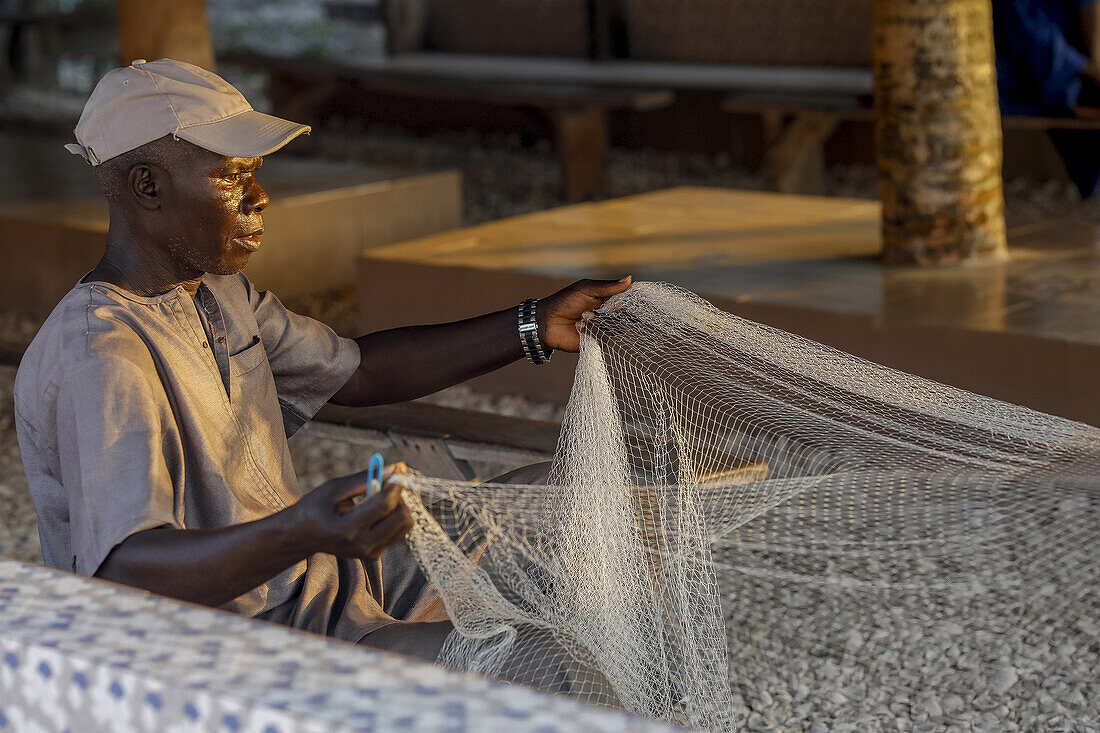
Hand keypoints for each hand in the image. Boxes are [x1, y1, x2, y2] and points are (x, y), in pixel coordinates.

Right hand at [288, 463, 413, 559]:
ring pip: (404, 525)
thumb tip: (394, 468)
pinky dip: (394, 516)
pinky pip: (399, 531)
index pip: (384, 506)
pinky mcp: (375, 555)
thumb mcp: (334, 489)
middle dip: (399, 495)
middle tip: (385, 483)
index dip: (395, 485)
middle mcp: (361, 545)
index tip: (398, 469)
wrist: (302, 536)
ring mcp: (370, 553)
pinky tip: (377, 509)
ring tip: (378, 496)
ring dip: (398, 505)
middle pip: (401, 518)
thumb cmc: (315, 508)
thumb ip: (364, 479)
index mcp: (346, 529)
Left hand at [538, 276, 631, 351]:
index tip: (639, 297)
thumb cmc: (565, 301)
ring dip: (599, 320)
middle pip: (625, 314)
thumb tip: (630, 279)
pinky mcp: (597, 340)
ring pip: (616, 327)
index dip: (634, 299)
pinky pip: (605, 337)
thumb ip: (608, 287)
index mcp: (607, 298)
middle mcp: (607, 314)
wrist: (548, 322)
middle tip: (605, 307)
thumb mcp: (586, 289)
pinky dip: (591, 330)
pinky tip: (578, 326)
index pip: (627, 298)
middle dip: (613, 311)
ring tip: (583, 316)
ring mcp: (603, 327)